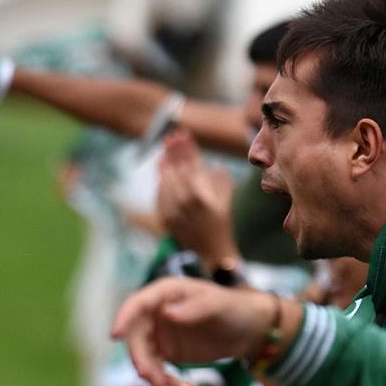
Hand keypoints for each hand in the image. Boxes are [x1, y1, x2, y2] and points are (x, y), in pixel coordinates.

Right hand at [111, 277, 276, 385]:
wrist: (249, 330)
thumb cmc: (235, 309)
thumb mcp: (218, 306)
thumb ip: (193, 309)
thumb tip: (165, 312)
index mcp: (168, 292)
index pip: (139, 302)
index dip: (124, 317)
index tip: (115, 335)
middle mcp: (159, 310)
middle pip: (135, 331)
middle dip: (137, 353)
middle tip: (147, 374)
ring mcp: (161, 331)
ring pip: (141, 350)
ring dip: (145, 367)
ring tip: (161, 383)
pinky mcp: (167, 349)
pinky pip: (152, 363)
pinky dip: (155, 374)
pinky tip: (165, 385)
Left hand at [156, 129, 239, 270]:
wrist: (213, 251)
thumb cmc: (222, 224)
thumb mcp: (225, 202)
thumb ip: (221, 183)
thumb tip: (216, 167)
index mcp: (203, 196)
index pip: (192, 165)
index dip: (187, 148)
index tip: (183, 134)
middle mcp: (187, 203)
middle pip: (177, 170)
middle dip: (174, 151)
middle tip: (170, 137)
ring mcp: (175, 211)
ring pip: (165, 182)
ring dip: (164, 164)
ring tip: (163, 151)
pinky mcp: (167, 219)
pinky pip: (160, 196)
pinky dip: (160, 182)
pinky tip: (160, 172)